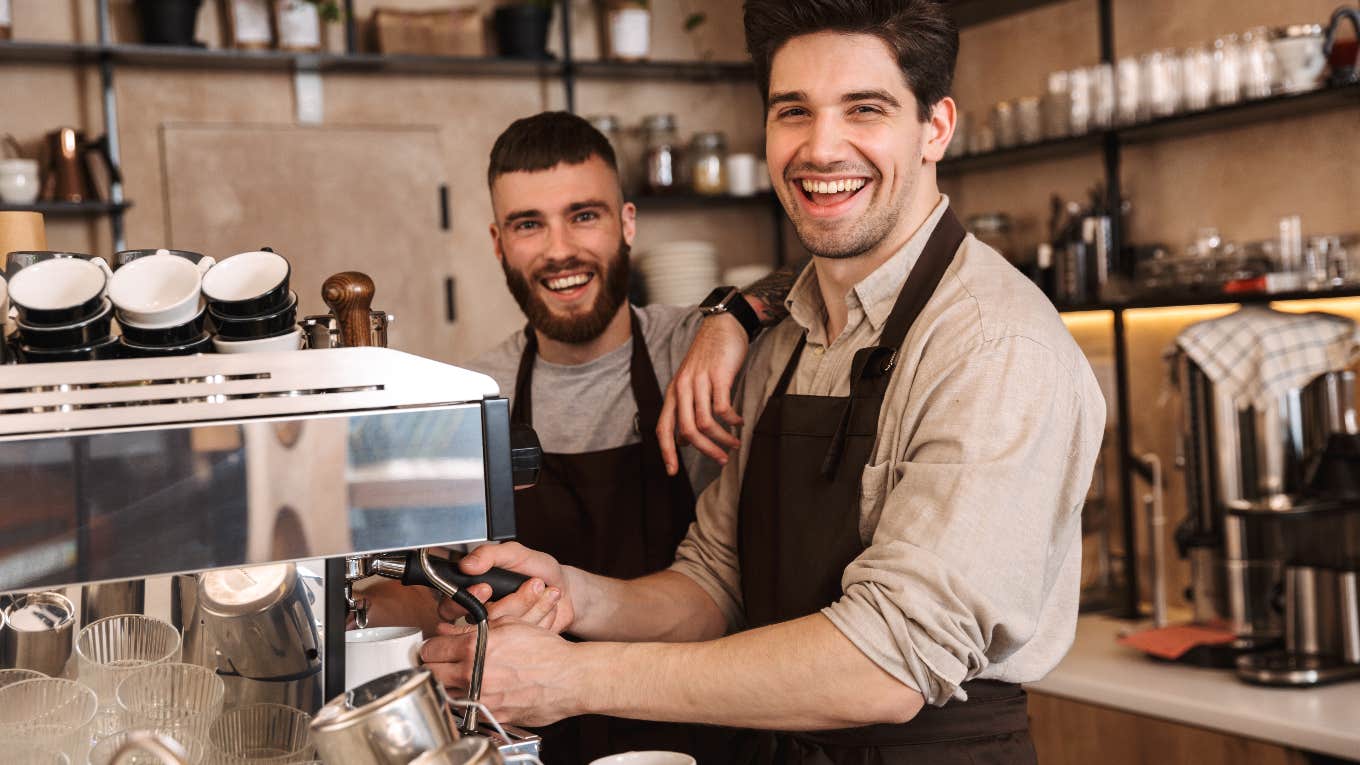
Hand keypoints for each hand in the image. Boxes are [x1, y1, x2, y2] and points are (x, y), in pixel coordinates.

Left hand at [421, 620, 579, 726]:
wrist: (570, 677)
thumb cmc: (546, 651)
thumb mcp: (509, 625)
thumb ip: (475, 629)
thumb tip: (451, 632)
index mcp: (474, 649)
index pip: (430, 650)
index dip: (431, 646)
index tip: (435, 648)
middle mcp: (473, 676)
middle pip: (430, 674)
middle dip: (433, 666)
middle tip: (441, 662)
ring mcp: (480, 699)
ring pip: (445, 694)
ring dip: (449, 685)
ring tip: (463, 676)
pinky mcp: (490, 716)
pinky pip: (467, 710)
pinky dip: (469, 700)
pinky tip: (482, 689)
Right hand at [453, 542, 574, 632]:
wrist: (565, 589)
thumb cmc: (537, 570)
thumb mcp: (515, 553)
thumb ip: (490, 555)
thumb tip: (467, 564)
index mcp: (473, 593)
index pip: (452, 604)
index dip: (469, 598)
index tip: (486, 588)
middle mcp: (482, 616)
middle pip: (480, 621)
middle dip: (512, 602)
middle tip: (533, 585)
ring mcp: (500, 633)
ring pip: (505, 629)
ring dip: (533, 604)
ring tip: (545, 588)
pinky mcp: (518, 645)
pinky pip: (524, 638)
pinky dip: (543, 616)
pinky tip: (549, 603)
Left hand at [657, 313, 748, 474]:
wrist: (723, 324)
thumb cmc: (709, 356)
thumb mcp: (691, 382)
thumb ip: (685, 408)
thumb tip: (683, 439)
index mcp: (673, 392)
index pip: (663, 428)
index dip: (666, 453)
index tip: (672, 472)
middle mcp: (682, 388)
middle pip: (687, 430)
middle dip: (705, 451)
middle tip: (721, 459)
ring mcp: (699, 381)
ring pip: (704, 422)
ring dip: (721, 439)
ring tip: (735, 443)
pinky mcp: (718, 376)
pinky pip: (722, 408)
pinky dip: (731, 420)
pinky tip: (739, 422)